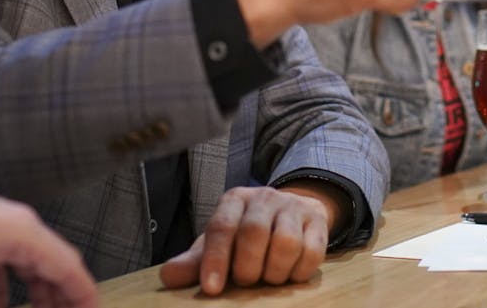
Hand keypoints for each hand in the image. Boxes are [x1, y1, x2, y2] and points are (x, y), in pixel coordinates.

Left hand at [0, 173, 96, 307]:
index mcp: (24, 235)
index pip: (68, 267)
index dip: (84, 294)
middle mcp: (20, 228)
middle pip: (53, 266)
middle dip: (60, 298)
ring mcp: (0, 229)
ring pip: (29, 266)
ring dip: (34, 294)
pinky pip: (5, 265)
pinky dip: (5, 289)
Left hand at [159, 186, 332, 294]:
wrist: (290, 215)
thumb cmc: (246, 236)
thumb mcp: (219, 245)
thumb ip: (196, 261)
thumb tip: (168, 277)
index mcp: (234, 201)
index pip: (221, 227)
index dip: (215, 260)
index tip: (212, 289)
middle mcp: (264, 198)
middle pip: (254, 232)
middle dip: (248, 267)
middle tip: (247, 281)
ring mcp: (294, 207)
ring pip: (286, 242)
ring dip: (274, 271)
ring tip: (268, 278)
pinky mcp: (318, 221)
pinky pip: (313, 251)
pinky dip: (299, 271)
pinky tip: (290, 274)